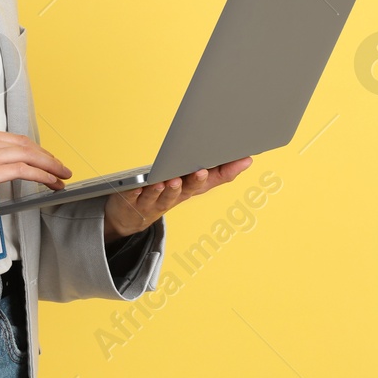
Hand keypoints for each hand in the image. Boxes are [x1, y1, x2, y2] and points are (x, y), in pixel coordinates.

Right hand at [0, 126, 71, 220]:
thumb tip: (18, 164)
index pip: (17, 139)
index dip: (38, 150)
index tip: (50, 160)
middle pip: (26, 145)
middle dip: (48, 158)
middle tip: (62, 169)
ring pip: (27, 156)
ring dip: (49, 167)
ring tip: (60, 178)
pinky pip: (21, 170)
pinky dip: (40, 175)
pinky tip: (48, 182)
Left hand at [102, 156, 253, 244]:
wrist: (130, 218)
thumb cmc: (165, 195)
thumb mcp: (192, 185)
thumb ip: (216, 173)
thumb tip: (247, 159)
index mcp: (187, 191)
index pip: (208, 182)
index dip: (223, 173)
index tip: (238, 159)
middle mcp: (172, 198)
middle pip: (185, 191)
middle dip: (194, 182)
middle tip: (200, 172)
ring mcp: (151, 201)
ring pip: (161, 196)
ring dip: (167, 189)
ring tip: (171, 181)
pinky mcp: (130, 200)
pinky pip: (133, 195)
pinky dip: (136, 191)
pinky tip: (140, 185)